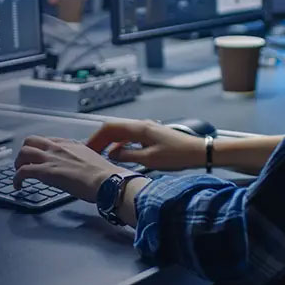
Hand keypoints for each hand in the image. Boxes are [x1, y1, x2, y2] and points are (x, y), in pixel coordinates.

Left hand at [13, 135, 128, 201]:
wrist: (105, 181)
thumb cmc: (103, 174)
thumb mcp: (91, 159)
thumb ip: (80, 159)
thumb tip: (79, 168)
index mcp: (70, 144)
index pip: (47, 140)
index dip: (39, 149)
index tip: (38, 158)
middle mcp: (58, 147)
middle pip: (30, 141)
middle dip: (24, 152)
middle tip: (24, 164)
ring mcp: (51, 158)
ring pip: (23, 153)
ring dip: (18, 164)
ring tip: (19, 174)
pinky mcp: (46, 172)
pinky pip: (23, 171)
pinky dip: (16, 179)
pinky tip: (18, 186)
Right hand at [87, 120, 204, 170]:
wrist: (198, 151)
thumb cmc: (176, 155)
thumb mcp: (149, 159)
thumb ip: (128, 155)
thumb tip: (112, 154)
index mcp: (139, 128)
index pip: (110, 128)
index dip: (96, 138)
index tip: (87, 150)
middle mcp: (141, 124)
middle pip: (114, 128)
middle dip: (100, 139)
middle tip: (90, 153)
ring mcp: (147, 128)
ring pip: (121, 132)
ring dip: (109, 141)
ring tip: (100, 155)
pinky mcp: (151, 134)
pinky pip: (130, 136)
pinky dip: (120, 143)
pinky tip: (118, 154)